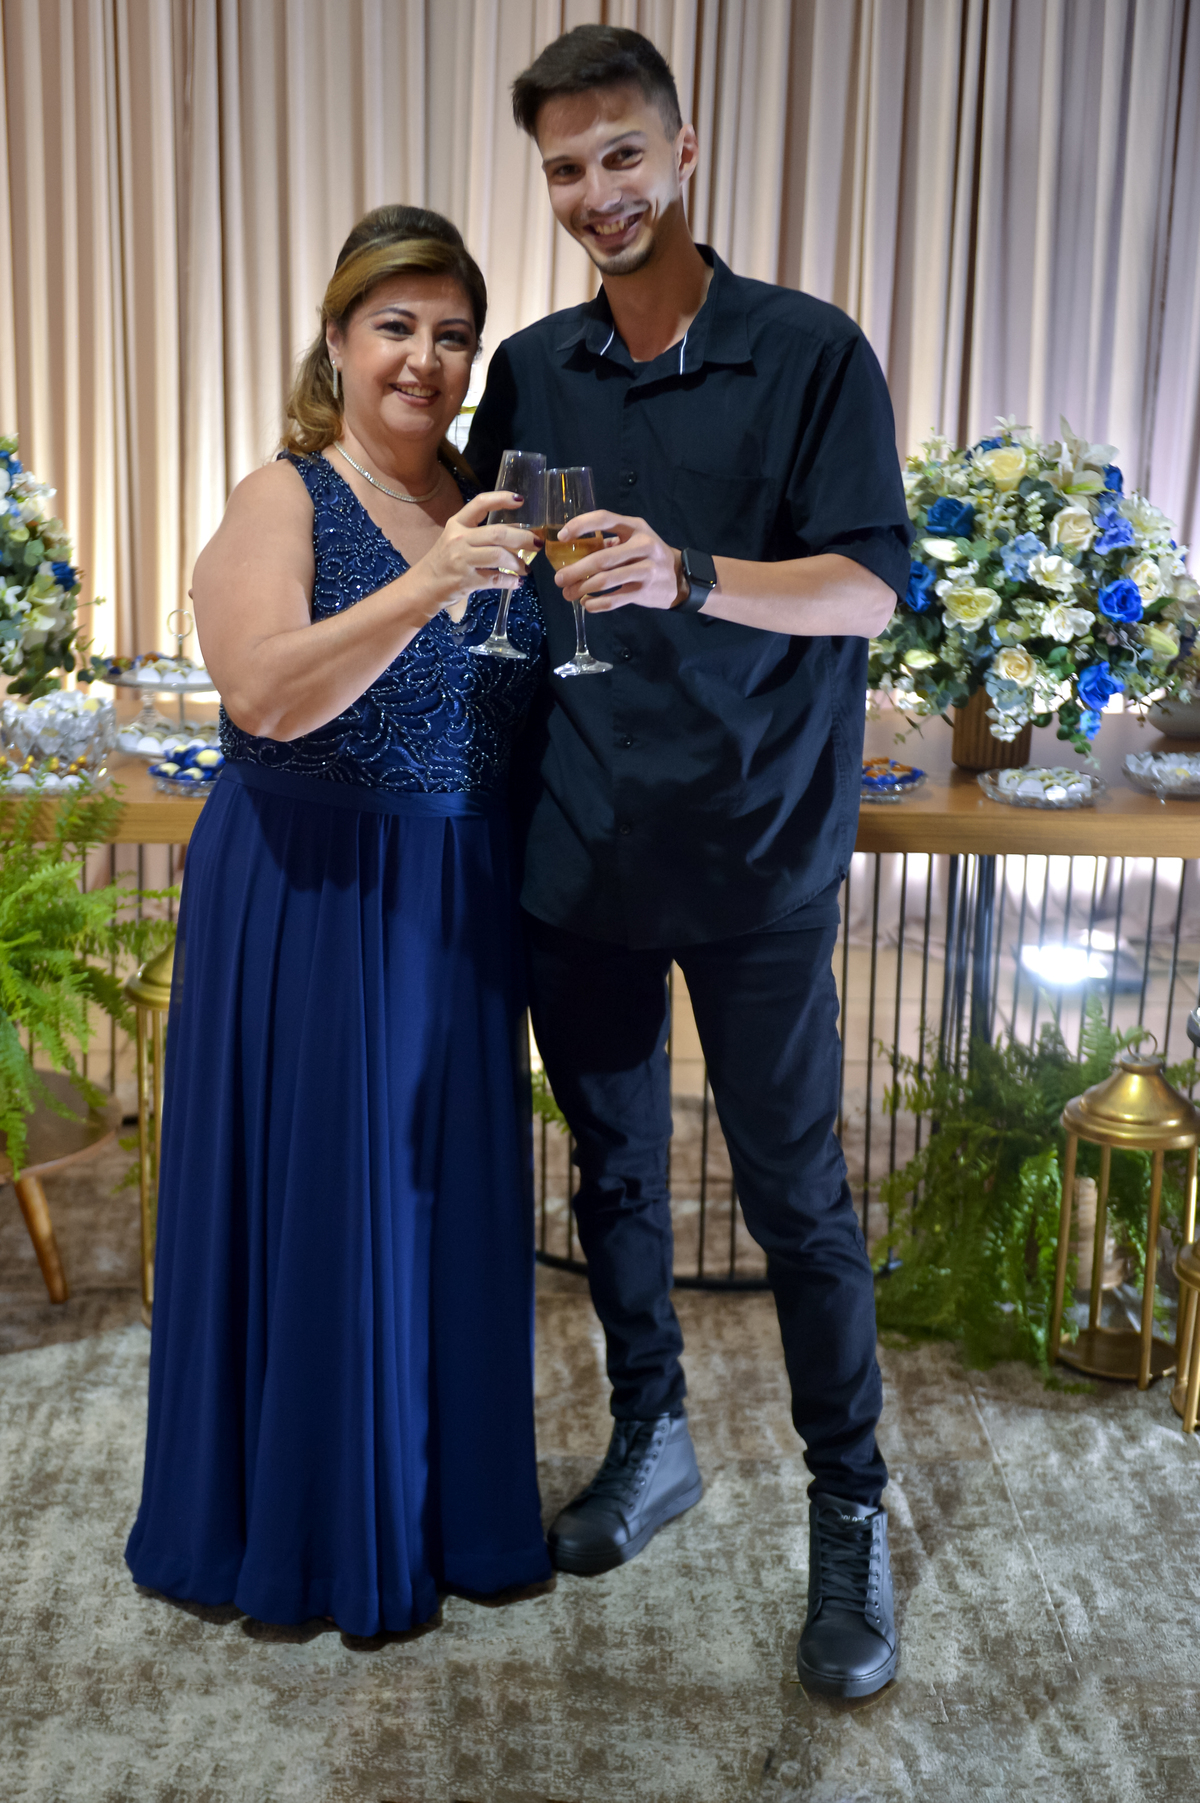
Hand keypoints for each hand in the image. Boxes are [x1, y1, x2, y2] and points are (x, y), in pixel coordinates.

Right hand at [412, 492, 539, 611]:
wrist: (423, 587)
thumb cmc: (443, 562)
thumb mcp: (457, 541)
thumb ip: (483, 535)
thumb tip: (517, 532)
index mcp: (457, 524)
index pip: (480, 503)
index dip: (501, 499)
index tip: (520, 500)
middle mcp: (459, 539)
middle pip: (498, 533)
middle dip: (523, 538)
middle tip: (537, 543)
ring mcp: (462, 560)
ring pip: (499, 556)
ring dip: (517, 563)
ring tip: (525, 568)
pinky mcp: (466, 581)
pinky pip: (496, 580)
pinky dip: (511, 582)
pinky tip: (517, 583)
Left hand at [551, 510, 683, 610]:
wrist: (680, 578)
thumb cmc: (649, 556)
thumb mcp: (635, 540)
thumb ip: (610, 543)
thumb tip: (572, 552)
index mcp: (635, 527)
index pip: (604, 518)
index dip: (580, 525)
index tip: (561, 537)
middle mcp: (642, 545)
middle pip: (601, 558)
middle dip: (575, 570)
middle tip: (559, 579)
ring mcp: (646, 570)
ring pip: (605, 581)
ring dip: (582, 589)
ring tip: (568, 594)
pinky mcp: (644, 591)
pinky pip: (614, 599)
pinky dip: (596, 604)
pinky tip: (587, 604)